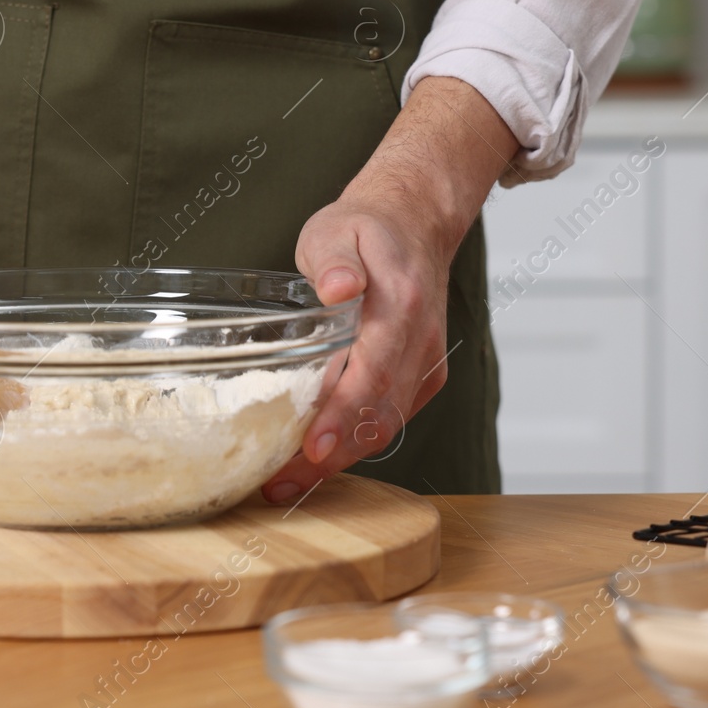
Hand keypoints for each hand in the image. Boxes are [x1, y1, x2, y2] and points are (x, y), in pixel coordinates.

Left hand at [262, 77, 517, 501]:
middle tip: (281, 483)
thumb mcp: (337, 228)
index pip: (374, 373)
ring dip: (341, 458)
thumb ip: (335, 258)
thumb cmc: (367, 229)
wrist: (416, 223)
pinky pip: (390, 418)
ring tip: (288, 481)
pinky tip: (316, 458)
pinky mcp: (422, 376)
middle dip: (333, 456)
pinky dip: (355, 442)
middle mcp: (422, 342)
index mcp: (401, 307)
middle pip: (381, 414)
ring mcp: (426, 363)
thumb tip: (336, 288)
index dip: (343, 416)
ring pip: (387, 424)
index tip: (314, 448)